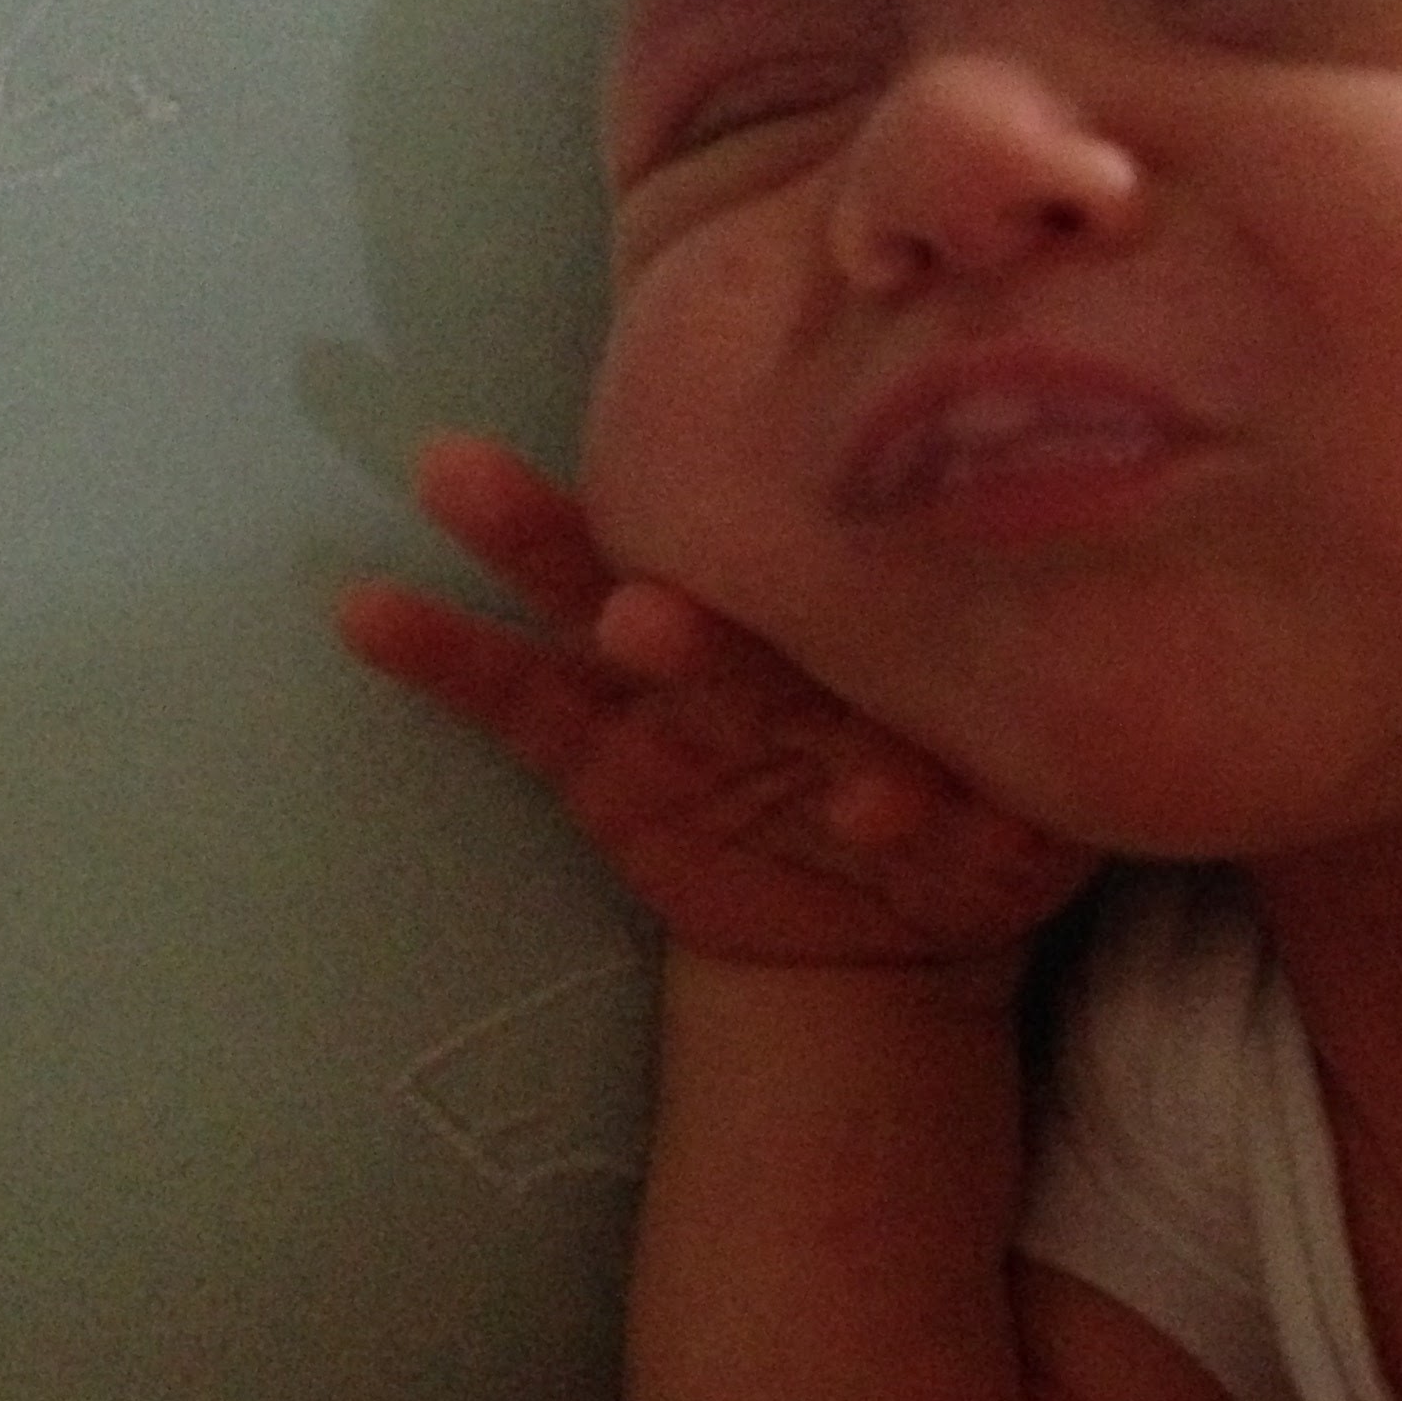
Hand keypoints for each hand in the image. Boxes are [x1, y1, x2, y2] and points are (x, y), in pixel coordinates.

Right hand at [340, 438, 1097, 966]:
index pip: (852, 601)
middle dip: (680, 612)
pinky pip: (510, 698)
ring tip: (457, 473)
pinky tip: (364, 607)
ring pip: (595, 601)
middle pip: (716, 598)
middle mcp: (770, 647)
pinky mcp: (596, 749)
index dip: (845, 639)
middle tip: (642, 616)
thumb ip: (1021, 806)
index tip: (845, 738)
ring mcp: (671, 689)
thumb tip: (1037, 806)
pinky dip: (440, 654)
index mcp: (872, 642)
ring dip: (532, 542)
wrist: (892, 927)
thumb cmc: (975, 832)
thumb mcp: (1021, 830)